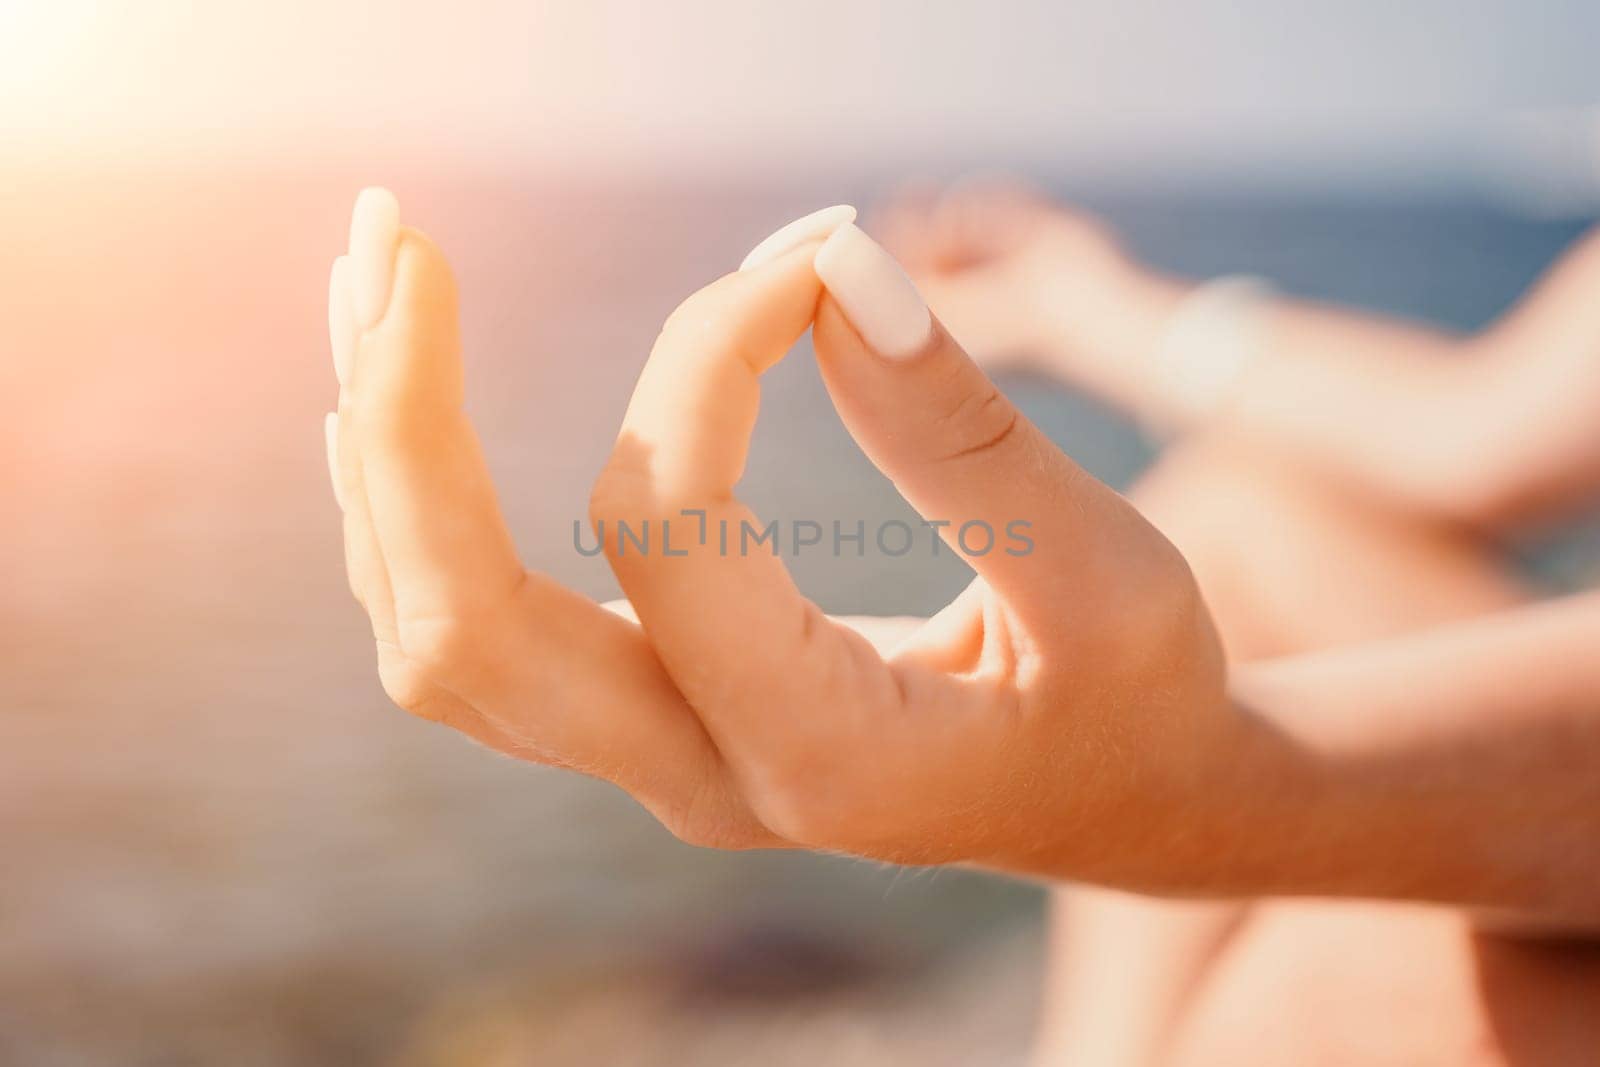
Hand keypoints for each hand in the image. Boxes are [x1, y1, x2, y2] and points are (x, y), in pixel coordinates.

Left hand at [328, 193, 1244, 888]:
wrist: (1120, 803)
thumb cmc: (1135, 695)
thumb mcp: (1105, 567)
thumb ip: (967, 427)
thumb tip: (832, 265)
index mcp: (824, 758)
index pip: (667, 536)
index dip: (699, 364)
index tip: (800, 264)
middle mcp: (703, 782)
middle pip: (460, 628)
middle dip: (405, 423)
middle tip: (398, 243)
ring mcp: (655, 762)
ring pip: (432, 633)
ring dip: (387, 453)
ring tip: (374, 281)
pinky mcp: (645, 721)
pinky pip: (474, 627)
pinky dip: (420, 503)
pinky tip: (400, 391)